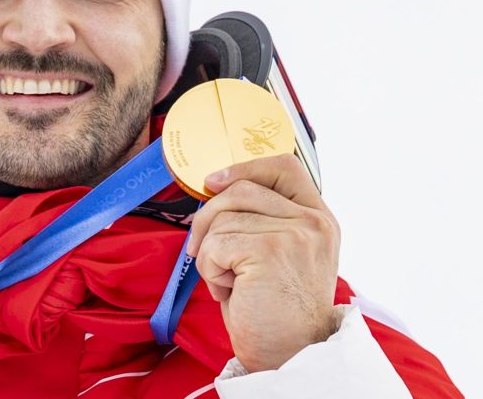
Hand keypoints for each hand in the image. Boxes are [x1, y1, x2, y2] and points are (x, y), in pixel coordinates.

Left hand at [186, 154, 340, 371]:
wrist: (288, 356)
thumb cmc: (274, 309)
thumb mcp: (278, 253)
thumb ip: (262, 218)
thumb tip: (215, 186)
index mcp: (319, 218)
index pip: (283, 167)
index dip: (243, 168)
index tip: (213, 182)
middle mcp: (313, 222)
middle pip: (240, 189)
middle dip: (208, 219)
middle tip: (203, 252)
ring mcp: (295, 234)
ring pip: (222, 218)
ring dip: (211, 253)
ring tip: (230, 282)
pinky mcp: (270, 250)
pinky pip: (215, 244)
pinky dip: (210, 270)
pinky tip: (231, 292)